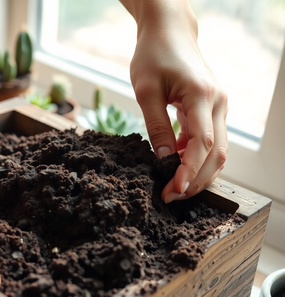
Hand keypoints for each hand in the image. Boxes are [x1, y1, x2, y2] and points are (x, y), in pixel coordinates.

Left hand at [126, 1, 227, 202]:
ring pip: (217, 150)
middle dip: (196, 180)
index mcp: (202, 96)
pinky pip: (208, 140)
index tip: (173, 191)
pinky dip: (194, 157)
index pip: (202, 144)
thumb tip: (161, 160)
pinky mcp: (211, 109)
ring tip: (172, 187)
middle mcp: (218, 103)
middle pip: (217, 154)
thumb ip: (155, 126)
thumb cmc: (153, 55)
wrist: (168, 32)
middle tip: (170, 197)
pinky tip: (174, 164)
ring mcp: (218, 106)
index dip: (189, 172)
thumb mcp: (145, 91)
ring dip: (198, 172)